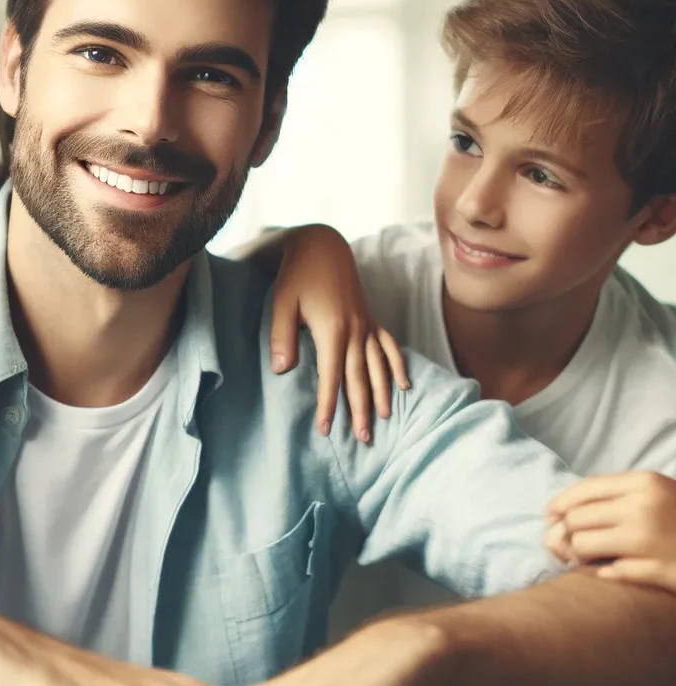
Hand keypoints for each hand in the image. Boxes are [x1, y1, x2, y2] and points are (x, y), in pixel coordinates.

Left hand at [269, 225, 408, 441]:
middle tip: (364, 439)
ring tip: (385, 420)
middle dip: (360, 409)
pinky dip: (397, 365)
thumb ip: (282, 337)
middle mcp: (355, 330)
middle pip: (359, 377)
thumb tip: (281, 370)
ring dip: (381, 394)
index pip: (331, 377)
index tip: (326, 429)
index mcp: (332, 330)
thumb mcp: (281, 304)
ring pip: (377, 366)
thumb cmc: (297, 275)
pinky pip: (388, 345)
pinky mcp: (370, 318)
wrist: (322, 246)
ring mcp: (366, 324)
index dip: (329, 405)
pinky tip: (404, 385)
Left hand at [546, 472, 675, 593]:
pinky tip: (612, 573)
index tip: (550, 515)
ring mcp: (653, 541)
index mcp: (644, 483)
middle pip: (577, 519)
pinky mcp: (661, 571)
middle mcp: (645, 508)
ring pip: (584, 546)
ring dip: (580, 555)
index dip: (560, 503)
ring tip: (587, 559)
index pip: (584, 490)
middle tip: (565, 545)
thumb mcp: (656, 494)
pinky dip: (606, 574)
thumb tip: (559, 511)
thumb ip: (615, 496)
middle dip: (565, 533)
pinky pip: (611, 573)